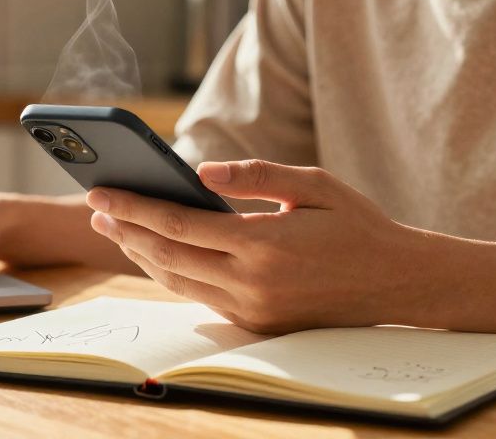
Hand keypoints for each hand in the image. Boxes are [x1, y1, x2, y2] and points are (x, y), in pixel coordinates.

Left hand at [85, 159, 423, 333]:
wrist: (399, 282)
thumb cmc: (358, 225)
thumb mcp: (314, 184)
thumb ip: (256, 175)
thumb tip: (201, 172)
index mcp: (263, 244)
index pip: (178, 225)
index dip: (133, 208)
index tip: (100, 193)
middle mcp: (252, 283)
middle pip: (167, 257)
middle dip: (125, 231)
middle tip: (96, 208)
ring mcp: (254, 309)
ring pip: (179, 282)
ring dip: (141, 255)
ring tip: (116, 229)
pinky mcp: (259, 324)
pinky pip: (201, 298)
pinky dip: (172, 273)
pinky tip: (157, 253)